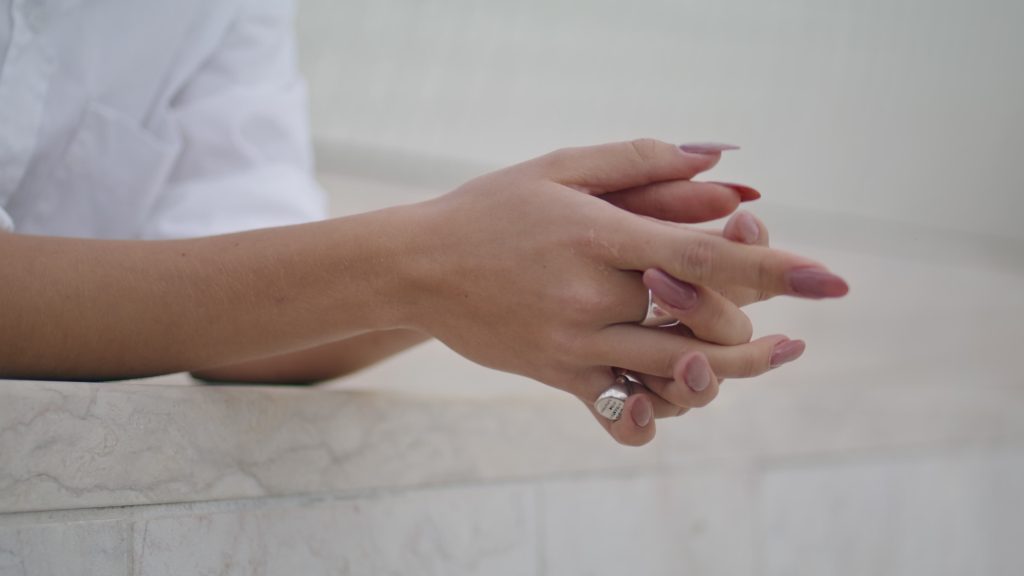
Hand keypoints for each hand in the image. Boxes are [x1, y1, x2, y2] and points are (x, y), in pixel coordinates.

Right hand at [396, 139, 847, 443]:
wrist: (417, 267)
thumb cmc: (492, 208)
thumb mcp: (560, 168)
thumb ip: (642, 162)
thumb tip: (723, 164)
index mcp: (597, 235)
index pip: (703, 257)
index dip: (774, 268)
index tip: (830, 281)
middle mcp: (589, 296)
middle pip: (702, 324)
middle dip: (757, 323)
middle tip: (791, 326)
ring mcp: (573, 344)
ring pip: (675, 374)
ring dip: (733, 371)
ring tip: (772, 357)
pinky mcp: (558, 375)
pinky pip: (623, 409)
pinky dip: (662, 411)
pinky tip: (684, 395)